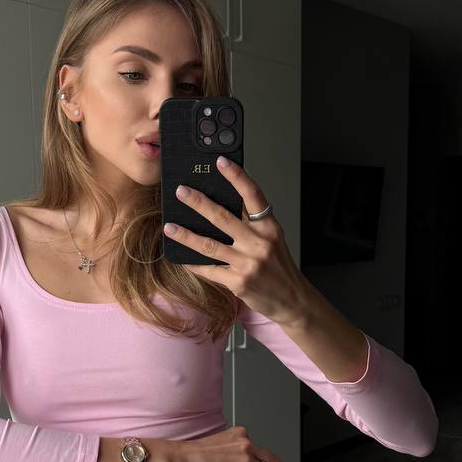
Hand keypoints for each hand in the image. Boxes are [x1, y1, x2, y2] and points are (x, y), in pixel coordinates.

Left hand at [164, 157, 307, 323]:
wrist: (292, 300)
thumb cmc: (279, 267)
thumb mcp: (272, 240)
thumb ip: (252, 224)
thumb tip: (221, 206)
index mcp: (269, 228)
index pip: (253, 196)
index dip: (237, 177)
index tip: (220, 161)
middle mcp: (260, 243)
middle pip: (224, 218)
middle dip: (199, 203)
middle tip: (181, 191)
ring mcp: (248, 264)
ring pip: (210, 246)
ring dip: (186, 235)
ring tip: (169, 227)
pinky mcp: (238, 282)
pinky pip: (209, 270)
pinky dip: (193, 263)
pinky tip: (180, 257)